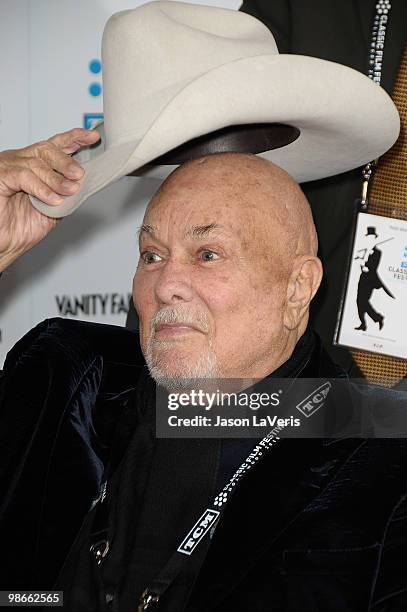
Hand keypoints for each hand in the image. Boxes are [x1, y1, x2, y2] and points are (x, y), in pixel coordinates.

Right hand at [0, 128, 99, 271]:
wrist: (4, 245)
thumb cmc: (22, 228)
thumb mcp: (54, 209)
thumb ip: (67, 193)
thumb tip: (85, 183)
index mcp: (33, 166)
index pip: (54, 145)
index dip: (73, 138)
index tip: (92, 137)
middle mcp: (19, 162)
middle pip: (46, 149)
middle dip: (66, 160)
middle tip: (79, 175)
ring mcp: (7, 167)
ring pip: (36, 163)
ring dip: (57, 179)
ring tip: (69, 190)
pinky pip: (23, 176)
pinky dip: (42, 188)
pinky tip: (53, 200)